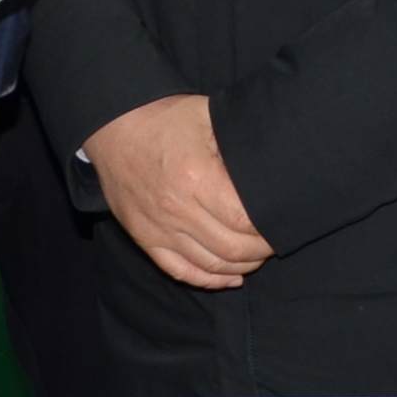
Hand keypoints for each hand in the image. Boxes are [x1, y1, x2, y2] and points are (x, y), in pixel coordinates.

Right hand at [84, 94, 271, 288]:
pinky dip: (209, 280)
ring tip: (257, 255)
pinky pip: (179, 271)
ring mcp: (158, 228)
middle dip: (261, 251)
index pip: (243, 221)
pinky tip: (230, 277)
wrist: (113, 126)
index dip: (268, 229)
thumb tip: (273, 167)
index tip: (283, 223)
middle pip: (231, 249)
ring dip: (241, 266)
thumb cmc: (166, 118)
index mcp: (196, 178)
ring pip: (210, 266)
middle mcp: (176, 209)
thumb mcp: (210, 116)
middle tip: (275, 241)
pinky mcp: (144, 237)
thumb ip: (240, 145)